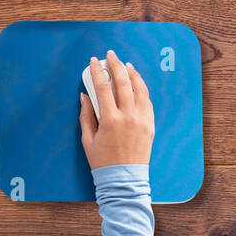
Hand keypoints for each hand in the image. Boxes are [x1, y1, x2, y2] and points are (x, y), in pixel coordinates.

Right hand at [80, 50, 154, 168]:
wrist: (123, 179)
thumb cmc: (103, 161)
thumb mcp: (87, 139)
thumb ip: (86, 115)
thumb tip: (85, 96)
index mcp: (110, 120)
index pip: (102, 88)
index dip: (97, 71)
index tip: (94, 61)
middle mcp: (128, 117)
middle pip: (122, 82)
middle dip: (116, 65)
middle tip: (111, 55)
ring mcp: (141, 120)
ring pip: (138, 89)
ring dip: (132, 74)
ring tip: (126, 65)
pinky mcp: (150, 125)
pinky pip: (147, 101)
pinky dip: (141, 89)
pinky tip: (136, 83)